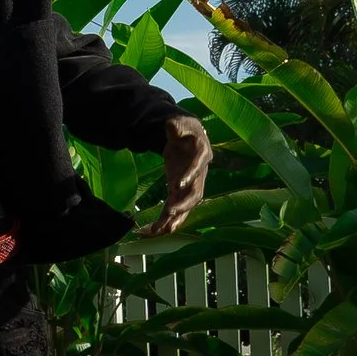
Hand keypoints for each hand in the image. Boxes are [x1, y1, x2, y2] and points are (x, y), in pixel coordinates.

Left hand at [156, 111, 211, 234]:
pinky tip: (155, 230)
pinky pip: (176, 208)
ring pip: (186, 206)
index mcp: (201, 154)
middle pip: (195, 193)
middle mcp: (199, 175)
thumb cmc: (184, 130)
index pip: (197, 167)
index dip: (189, 176)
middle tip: (169, 213)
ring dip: (174, 219)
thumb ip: (176, 127)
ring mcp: (190, 186)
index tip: (177, 185)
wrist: (186, 138)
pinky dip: (167, 220)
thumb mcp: (180, 125)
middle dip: (183, 205)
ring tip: (159, 230)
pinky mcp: (180, 192)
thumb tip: (171, 126)